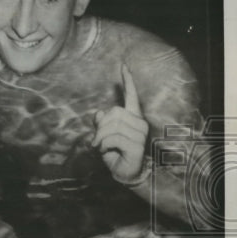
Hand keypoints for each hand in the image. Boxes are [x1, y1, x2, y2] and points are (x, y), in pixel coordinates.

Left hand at [93, 67, 148, 183]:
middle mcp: (139, 122)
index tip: (123, 65)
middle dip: (100, 126)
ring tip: (101, 147)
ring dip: (100, 138)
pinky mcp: (137, 145)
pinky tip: (106, 151)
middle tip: (97, 140)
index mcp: (133, 117)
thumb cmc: (114, 152)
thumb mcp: (104, 135)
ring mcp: (140, 134)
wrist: (125, 172)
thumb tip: (99, 113)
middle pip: (113, 112)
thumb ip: (101, 123)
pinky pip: (112, 139)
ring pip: (112, 126)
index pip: (131, 96)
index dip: (127, 81)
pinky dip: (103, 145)